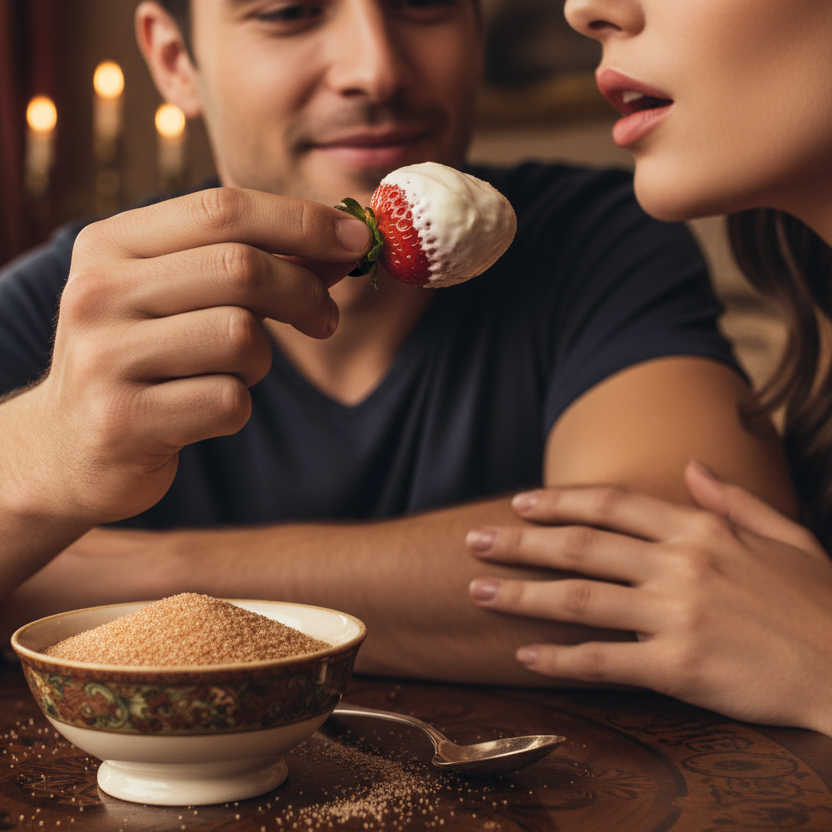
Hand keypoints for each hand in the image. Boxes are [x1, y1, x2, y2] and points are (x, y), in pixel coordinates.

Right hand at [21, 188, 370, 526]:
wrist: (66, 448)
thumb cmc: (141, 358)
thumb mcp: (176, 295)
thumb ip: (247, 260)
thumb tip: (343, 240)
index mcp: (111, 244)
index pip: (223, 209)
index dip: (302, 221)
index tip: (356, 238)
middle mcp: (98, 292)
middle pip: (241, 268)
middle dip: (305, 292)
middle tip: (324, 317)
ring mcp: (104, 357)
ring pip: (241, 336)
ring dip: (261, 360)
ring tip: (234, 372)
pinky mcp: (123, 420)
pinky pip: (229, 401)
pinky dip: (236, 407)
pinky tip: (202, 410)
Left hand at [467, 461, 831, 734]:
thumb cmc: (819, 603)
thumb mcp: (786, 536)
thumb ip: (733, 499)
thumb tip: (695, 465)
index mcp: (701, 529)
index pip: (611, 504)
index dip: (560, 501)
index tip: (520, 502)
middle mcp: (680, 565)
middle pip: (580, 545)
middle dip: (520, 541)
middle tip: (474, 540)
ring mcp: (677, 615)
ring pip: (578, 597)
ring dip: (520, 594)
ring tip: (477, 590)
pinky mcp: (679, 668)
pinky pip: (603, 660)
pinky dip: (558, 657)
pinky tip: (523, 654)